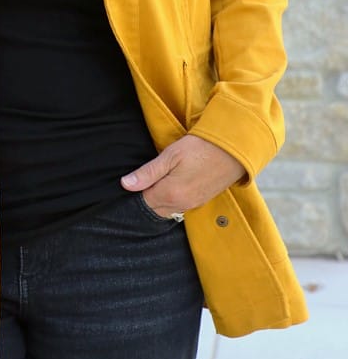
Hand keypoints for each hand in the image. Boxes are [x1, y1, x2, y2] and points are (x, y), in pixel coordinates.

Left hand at [121, 134, 244, 217]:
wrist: (232, 150)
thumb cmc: (200, 148)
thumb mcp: (170, 155)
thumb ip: (147, 173)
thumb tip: (125, 184)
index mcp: (170, 194)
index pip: (143, 201)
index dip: (136, 190)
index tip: (135, 178)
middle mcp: (181, 205)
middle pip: (154, 209)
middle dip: (146, 198)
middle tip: (146, 178)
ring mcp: (193, 205)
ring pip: (167, 210)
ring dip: (159, 199)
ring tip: (158, 179)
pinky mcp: (201, 202)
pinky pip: (179, 207)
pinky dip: (171, 200)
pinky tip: (172, 184)